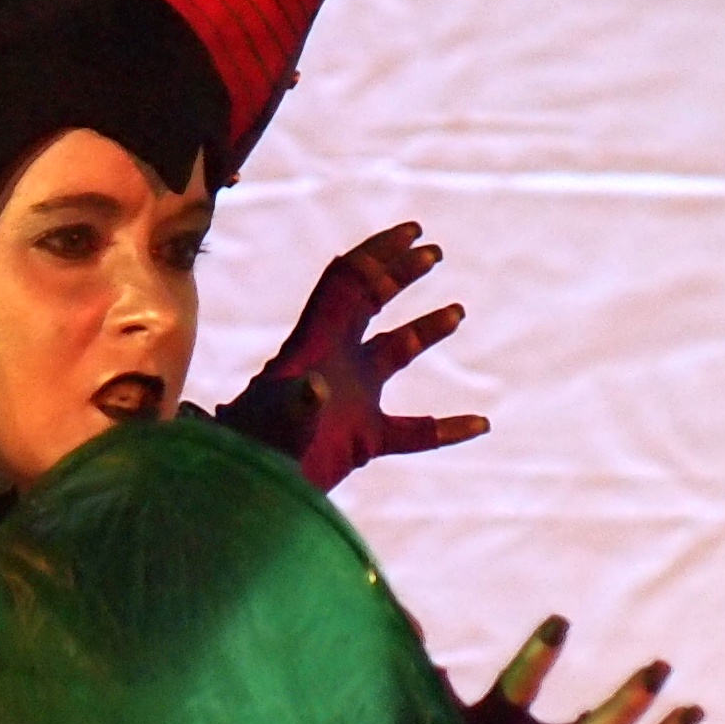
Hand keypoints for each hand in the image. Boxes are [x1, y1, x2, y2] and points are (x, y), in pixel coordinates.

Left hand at [211, 220, 489, 491]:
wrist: (244, 490)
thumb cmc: (252, 455)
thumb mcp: (274, 424)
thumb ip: (297, 405)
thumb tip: (317, 389)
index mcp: (313, 345)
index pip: (346, 284)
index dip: (377, 254)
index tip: (413, 233)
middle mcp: (334, 363)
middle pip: (370, 303)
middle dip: (399, 274)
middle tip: (434, 253)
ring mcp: (350, 400)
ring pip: (394, 355)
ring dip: (425, 331)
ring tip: (457, 311)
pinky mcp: (361, 440)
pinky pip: (413, 432)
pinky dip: (445, 428)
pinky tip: (480, 424)